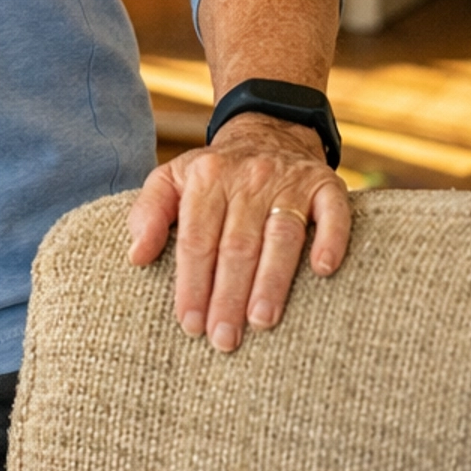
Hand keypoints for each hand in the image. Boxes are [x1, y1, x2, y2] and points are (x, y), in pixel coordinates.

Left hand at [125, 116, 349, 351]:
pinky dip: (330, 240)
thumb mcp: (171, 179)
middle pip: (237, 244)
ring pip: (281, 235)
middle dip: (228, 295)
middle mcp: (249, 177)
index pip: (197, 239)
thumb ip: (148, 213)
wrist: (268, 132)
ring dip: (272, 280)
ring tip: (262, 321)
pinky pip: (333, 212)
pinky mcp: (325, 184)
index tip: (189, 324)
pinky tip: (323, 270)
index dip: (192, 284)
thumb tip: (136, 256)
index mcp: (207, 177)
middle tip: (223, 339)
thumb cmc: (214, 173)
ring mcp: (290, 181)